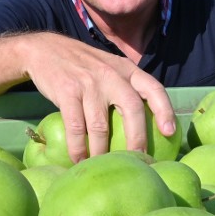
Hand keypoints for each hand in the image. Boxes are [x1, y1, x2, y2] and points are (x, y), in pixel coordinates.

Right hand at [24, 34, 176, 162]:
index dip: (165, 110)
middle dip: (137, 138)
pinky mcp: (67, 91)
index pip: (153, 88)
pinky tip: (79, 159)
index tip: (170, 132)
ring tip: (103, 166)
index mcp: (126, 69)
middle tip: (139, 160)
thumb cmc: (82, 66)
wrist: (44, 49)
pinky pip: (75, 127)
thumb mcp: (110, 67)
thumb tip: (147, 122)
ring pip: (100, 125)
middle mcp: (111, 74)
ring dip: (102, 151)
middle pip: (132, 109)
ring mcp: (88, 83)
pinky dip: (78, 147)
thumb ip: (126, 86)